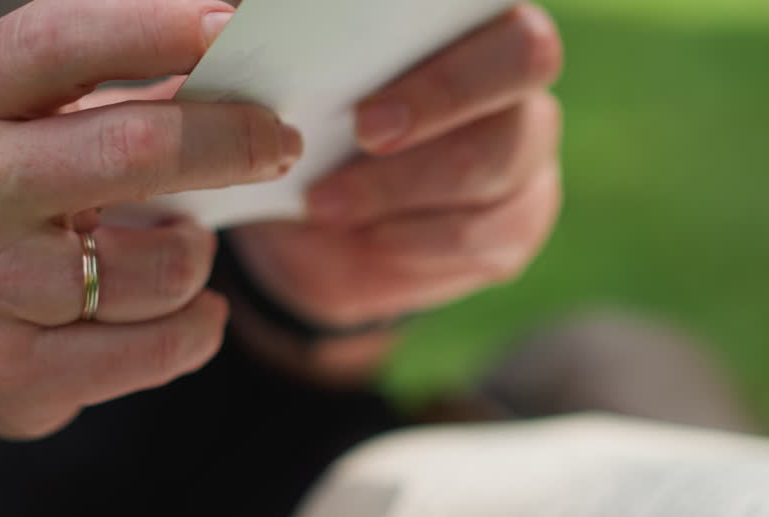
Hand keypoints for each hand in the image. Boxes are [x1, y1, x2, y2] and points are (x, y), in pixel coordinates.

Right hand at [0, 0, 297, 441]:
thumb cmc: (21, 206)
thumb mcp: (44, 130)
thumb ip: (131, 96)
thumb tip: (245, 57)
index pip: (55, 42)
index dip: (149, 27)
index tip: (225, 25)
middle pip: (136, 150)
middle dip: (234, 142)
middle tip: (279, 142)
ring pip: (165, 268)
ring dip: (202, 255)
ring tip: (187, 249)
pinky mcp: (13, 369)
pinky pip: (162, 346)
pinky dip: (201, 326)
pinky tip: (193, 311)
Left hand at [230, 4, 562, 330]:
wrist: (309, 231)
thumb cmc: (299, 125)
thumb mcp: (274, 78)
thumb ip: (284, 42)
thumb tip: (241, 20)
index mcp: (467, 23)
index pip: (502, 18)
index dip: (451, 50)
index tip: (370, 94)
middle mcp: (514, 80)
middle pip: (523, 64)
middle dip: (439, 99)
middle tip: (363, 133)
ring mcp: (526, 156)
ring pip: (494, 164)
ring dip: (399, 187)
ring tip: (324, 203)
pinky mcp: (515, 228)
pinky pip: (480, 236)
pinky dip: (410, 241)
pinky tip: (362, 237)